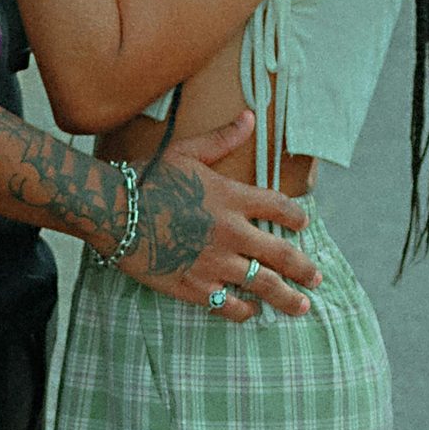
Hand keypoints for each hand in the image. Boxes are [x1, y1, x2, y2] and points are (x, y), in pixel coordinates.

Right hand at [124, 120, 318, 319]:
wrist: (112, 212)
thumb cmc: (145, 179)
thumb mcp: (186, 152)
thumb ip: (222, 139)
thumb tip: (249, 117)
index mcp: (232, 198)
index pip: (280, 207)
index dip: (296, 217)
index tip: (303, 224)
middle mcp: (231, 232)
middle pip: (282, 254)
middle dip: (304, 269)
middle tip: (316, 279)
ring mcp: (215, 263)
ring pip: (263, 284)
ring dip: (285, 297)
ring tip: (301, 306)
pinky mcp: (195, 287)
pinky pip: (229, 305)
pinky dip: (244, 311)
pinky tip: (251, 312)